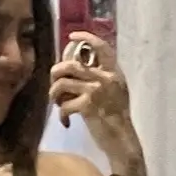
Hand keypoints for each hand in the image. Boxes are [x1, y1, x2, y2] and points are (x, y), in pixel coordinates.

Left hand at [49, 33, 141, 166]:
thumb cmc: (117, 117)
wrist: (121, 139)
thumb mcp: (116, 91)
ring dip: (53, 94)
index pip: (102, 47)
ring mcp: (96, 91)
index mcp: (113, 72)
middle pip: (70, 65)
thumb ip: (102, 78)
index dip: (86, 37)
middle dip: (55, 73)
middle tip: (54, 83)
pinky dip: (61, 115)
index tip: (72, 36)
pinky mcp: (87, 106)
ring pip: (62, 83)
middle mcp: (105, 78)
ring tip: (57, 103)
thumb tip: (77, 70)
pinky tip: (66, 122)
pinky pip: (64, 105)